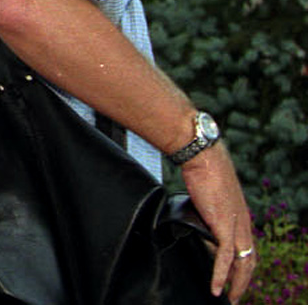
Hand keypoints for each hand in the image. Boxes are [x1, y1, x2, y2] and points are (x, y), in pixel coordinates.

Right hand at [181, 143, 254, 301]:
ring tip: (229, 297)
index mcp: (241, 215)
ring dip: (236, 284)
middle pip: (251, 260)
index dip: (244, 264)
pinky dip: (220, 276)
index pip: (248, 247)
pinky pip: (225, 259)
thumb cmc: (202, 168)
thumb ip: (207, 211)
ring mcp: (236, 226)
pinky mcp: (224, 227)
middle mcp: (243, 223)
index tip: (235, 277)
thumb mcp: (208, 195)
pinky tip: (215, 288)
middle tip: (236, 295)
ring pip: (243, 264)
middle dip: (244, 281)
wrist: (203, 156)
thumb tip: (195, 219)